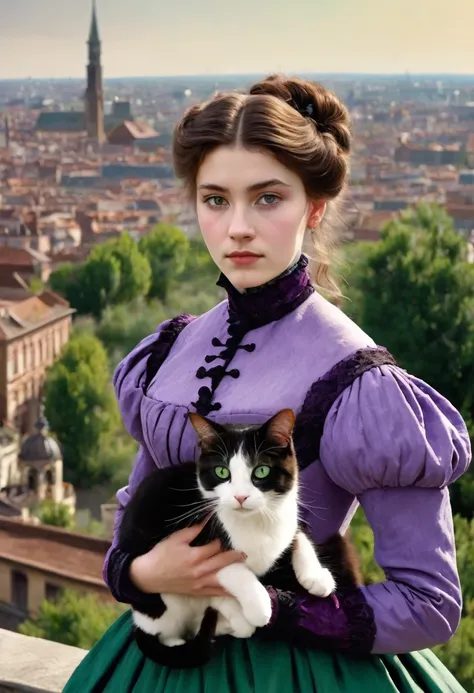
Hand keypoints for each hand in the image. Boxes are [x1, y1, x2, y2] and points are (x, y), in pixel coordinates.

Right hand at [129, 521, 245, 596]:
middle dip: (234, 557)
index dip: (220, 542)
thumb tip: (207, 519)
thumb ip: (194, 530)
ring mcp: (199, 584)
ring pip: (222, 580)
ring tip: (245, 569)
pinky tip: (236, 590)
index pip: (214, 547)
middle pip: (222, 563)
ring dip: (234, 574)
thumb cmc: (161, 555)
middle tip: (244, 553)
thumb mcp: (176, 538)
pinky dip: (226, 591)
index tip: (225, 537)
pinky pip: (215, 593)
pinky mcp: (196, 592)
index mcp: (194, 556)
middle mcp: (199, 571)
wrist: (148, 576)